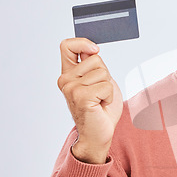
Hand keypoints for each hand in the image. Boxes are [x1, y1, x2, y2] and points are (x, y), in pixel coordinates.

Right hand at [57, 38, 122, 162]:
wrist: (98, 133)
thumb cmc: (101, 108)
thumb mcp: (99, 81)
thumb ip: (94, 66)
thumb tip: (93, 50)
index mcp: (69, 73)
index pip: (66, 46)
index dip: (82, 43)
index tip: (94, 50)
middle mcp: (66, 80)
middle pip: (95, 59)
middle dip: (105, 76)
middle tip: (100, 93)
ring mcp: (71, 88)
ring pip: (103, 72)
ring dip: (108, 88)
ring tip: (100, 100)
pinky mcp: (81, 97)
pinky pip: (106, 86)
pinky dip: (109, 96)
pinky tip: (101, 105)